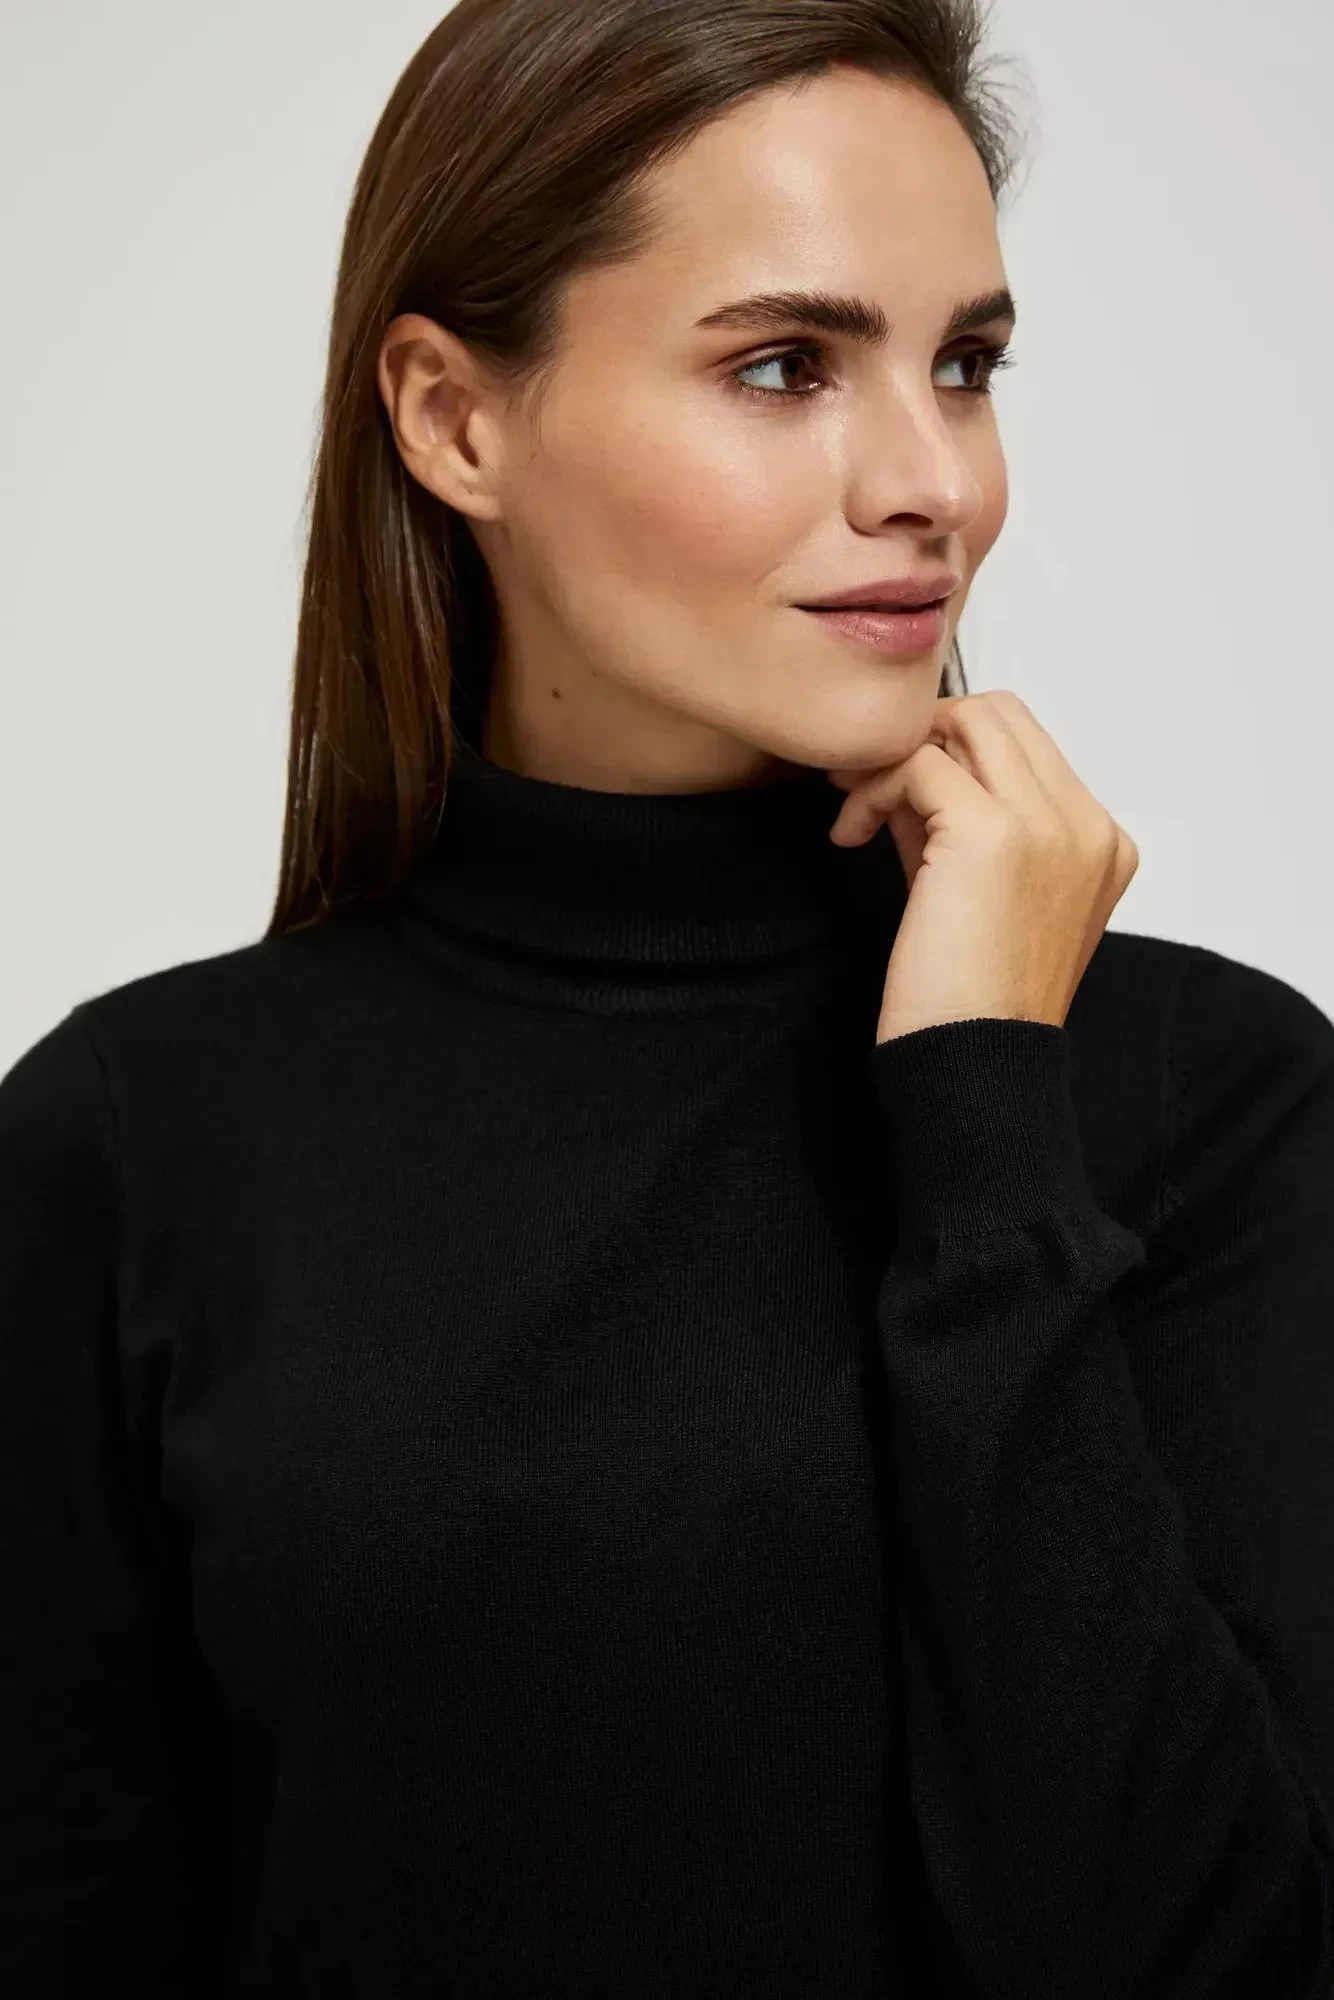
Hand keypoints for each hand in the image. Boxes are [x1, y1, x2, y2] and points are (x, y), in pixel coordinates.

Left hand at [825, 691, 1139, 1044]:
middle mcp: (1087, 826)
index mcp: (1099, 843)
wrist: (975, 1068)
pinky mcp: (995, 834)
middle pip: (1000, 715)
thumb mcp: (976, 895)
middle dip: (925, 740)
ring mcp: (1049, 825)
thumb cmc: (970, 1002)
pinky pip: (918, 763)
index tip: (899, 802)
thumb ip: (959, 828)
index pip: (1024, 745)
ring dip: (896, 758)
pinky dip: (872, 790)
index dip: (951, 756)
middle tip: (870, 789)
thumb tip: (909, 772)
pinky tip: (849, 835)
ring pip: (965, 721)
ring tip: (857, 813)